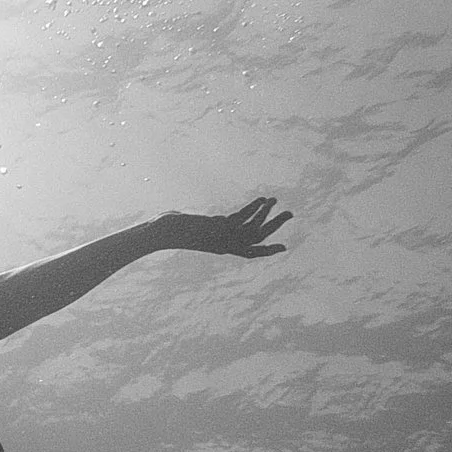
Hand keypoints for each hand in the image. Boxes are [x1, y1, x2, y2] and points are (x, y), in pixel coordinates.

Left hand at [155, 196, 291, 257]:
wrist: (159, 233)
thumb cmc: (168, 230)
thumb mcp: (188, 229)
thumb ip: (195, 226)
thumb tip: (186, 216)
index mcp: (222, 248)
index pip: (250, 252)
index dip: (267, 251)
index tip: (284, 247)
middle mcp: (225, 245)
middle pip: (258, 238)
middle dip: (276, 226)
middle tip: (292, 213)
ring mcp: (223, 237)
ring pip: (253, 228)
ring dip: (267, 214)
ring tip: (276, 200)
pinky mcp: (218, 227)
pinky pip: (242, 218)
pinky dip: (253, 208)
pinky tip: (262, 199)